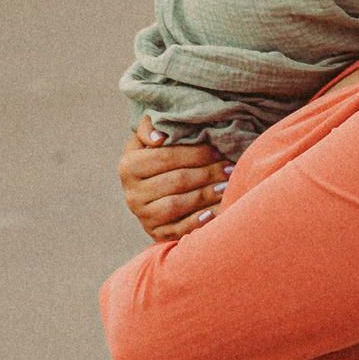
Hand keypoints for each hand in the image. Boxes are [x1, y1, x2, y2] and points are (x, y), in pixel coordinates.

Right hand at [118, 117, 227, 241]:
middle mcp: (132, 194)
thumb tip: (158, 137)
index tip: (217, 149)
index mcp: (129, 166)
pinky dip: (197, 221)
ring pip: (177, 204)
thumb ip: (149, 127)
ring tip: (226, 186)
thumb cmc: (155, 157)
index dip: (194, 153)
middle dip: (207, 173)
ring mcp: (143, 216)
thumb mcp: (147, 139)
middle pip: (176, 181)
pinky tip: (214, 212)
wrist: (148, 190)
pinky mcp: (155, 233)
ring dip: (205, 195)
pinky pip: (178, 229)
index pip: (166, 158)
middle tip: (229, 167)